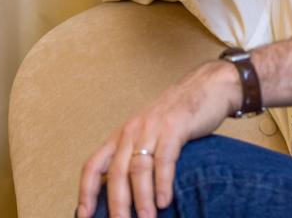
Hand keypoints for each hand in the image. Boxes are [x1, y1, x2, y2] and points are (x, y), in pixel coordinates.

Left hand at [76, 61, 240, 217]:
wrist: (208, 86)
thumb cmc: (179, 114)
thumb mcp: (150, 132)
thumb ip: (136, 155)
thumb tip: (126, 192)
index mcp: (121, 135)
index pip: (93, 165)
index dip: (86, 191)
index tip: (83, 214)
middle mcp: (132, 131)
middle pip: (115, 172)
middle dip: (116, 204)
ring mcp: (153, 128)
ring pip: (138, 169)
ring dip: (141, 199)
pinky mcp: (175, 127)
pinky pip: (164, 160)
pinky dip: (163, 183)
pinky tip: (165, 201)